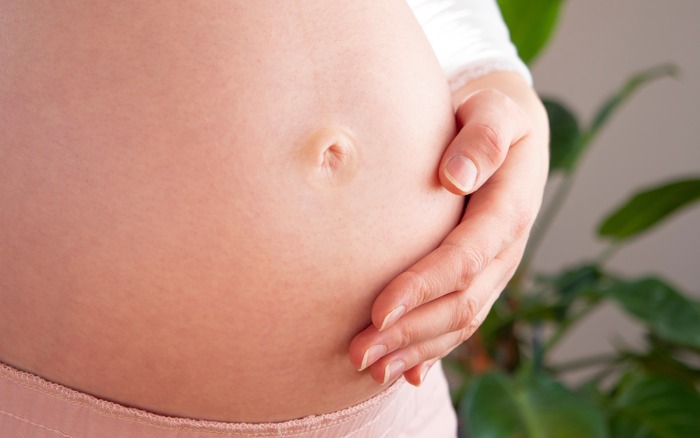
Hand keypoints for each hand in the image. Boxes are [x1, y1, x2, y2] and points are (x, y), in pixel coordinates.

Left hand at [348, 71, 548, 385]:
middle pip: (461, 302)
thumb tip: (455, 177)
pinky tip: (405, 373)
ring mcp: (495, 268)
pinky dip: (432, 349)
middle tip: (359, 353)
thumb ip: (482, 136)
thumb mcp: (494, 108)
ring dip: (416, 349)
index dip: (423, 286)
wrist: (504, 128)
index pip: (464, 257)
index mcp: (510, 208)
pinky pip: (460, 321)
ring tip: (370, 370)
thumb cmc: (488, 111)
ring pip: (460, 321)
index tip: (378, 310)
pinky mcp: (480, 276)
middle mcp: (506, 248)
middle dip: (411, 332)